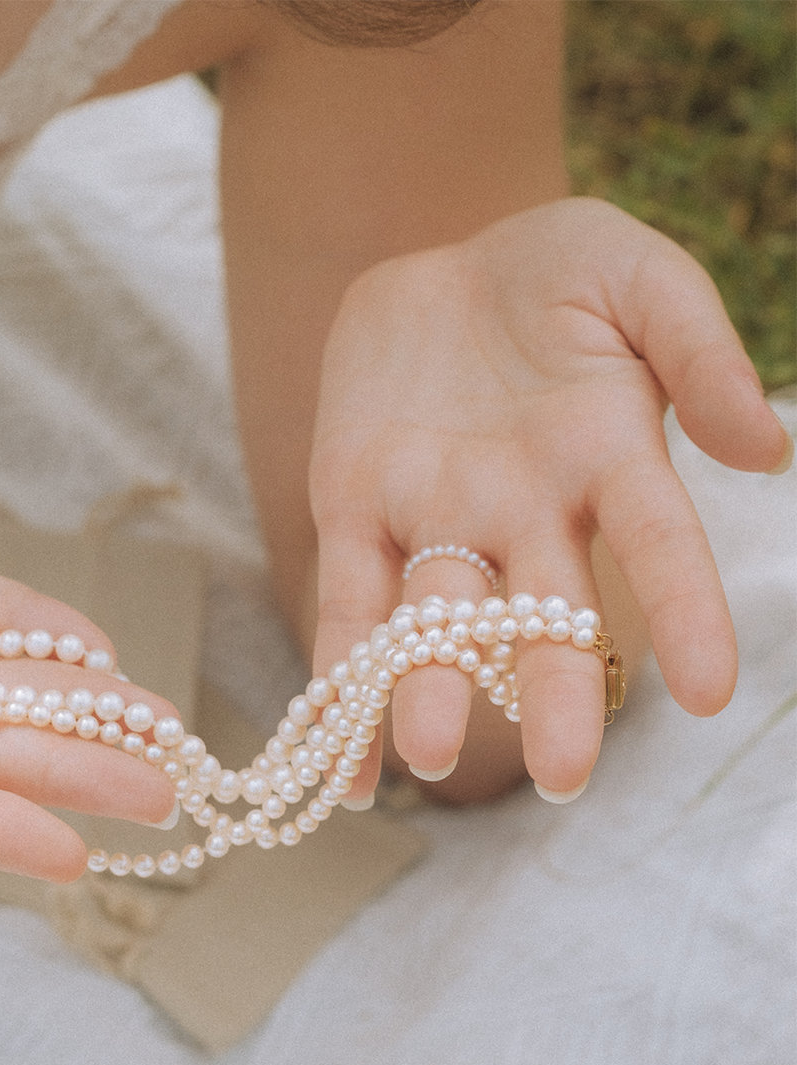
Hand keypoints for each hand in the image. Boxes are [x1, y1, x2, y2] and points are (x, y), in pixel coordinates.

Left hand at [310, 198, 790, 801]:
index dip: (688, 613)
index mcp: (606, 460)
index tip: (712, 693)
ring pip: (438, 625)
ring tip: (426, 757)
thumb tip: (764, 451)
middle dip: (552, 693)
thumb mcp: (636, 276)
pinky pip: (346, 610)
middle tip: (562, 775)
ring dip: (431, 694)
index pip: (659, 545)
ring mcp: (437, 521)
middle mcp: (526, 514)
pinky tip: (346, 775)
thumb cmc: (558, 273)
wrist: (437, 256)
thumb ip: (696, 348)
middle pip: (544, 617)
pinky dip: (341, 684)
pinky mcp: (353, 513)